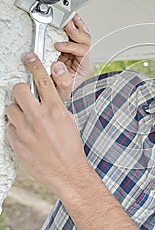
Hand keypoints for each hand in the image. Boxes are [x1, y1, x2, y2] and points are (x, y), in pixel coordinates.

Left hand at [6, 53, 88, 195]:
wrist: (67, 172)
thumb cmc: (70, 147)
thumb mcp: (69, 120)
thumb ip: (55, 105)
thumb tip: (43, 94)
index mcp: (55, 110)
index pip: (42, 81)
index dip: (35, 65)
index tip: (29, 57)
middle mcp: (39, 118)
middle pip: (20, 90)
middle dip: (21, 90)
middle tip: (25, 95)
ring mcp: (26, 131)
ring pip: (10, 108)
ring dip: (17, 111)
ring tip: (27, 120)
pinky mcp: (17, 143)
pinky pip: (9, 127)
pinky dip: (15, 127)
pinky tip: (26, 134)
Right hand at [51, 13, 90, 100]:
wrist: (54, 94)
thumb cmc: (60, 92)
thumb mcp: (62, 90)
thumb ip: (63, 80)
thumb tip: (58, 66)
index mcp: (84, 67)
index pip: (84, 51)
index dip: (71, 46)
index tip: (59, 46)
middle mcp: (82, 58)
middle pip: (85, 39)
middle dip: (75, 31)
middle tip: (66, 25)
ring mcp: (76, 52)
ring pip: (81, 34)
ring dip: (76, 25)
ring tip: (69, 17)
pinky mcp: (67, 48)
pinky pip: (73, 34)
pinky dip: (73, 24)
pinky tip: (71, 18)